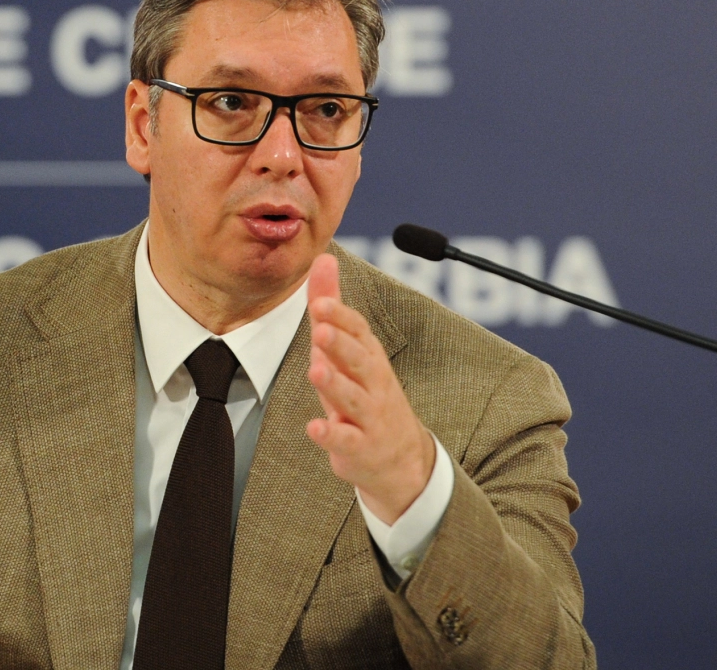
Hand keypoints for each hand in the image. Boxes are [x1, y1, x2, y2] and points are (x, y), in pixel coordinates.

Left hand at [304, 253, 435, 523]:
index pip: (359, 332)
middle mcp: (373, 383)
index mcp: (369, 357)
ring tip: (317, 371)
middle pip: (360, 360)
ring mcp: (369, 416)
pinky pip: (347, 440)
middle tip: (321, 328)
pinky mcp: (360, 447)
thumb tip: (323, 258)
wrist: (402, 458)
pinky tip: (314, 428)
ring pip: (353, 399)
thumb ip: (332, 304)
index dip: (342, 317)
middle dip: (341, 344)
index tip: (321, 303)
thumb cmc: (367, 393)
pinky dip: (331, 435)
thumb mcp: (349, 349)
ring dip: (335, 384)